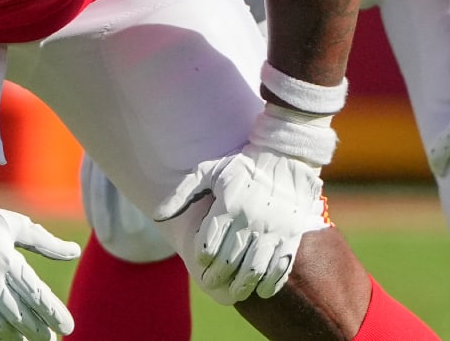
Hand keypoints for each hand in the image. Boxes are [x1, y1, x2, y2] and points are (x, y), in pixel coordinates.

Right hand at [0, 160, 80, 340]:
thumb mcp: (14, 225)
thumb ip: (46, 243)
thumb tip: (75, 251)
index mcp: (6, 261)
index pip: (36, 295)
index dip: (53, 313)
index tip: (68, 326)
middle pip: (22, 317)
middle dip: (40, 331)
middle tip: (53, 338)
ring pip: (2, 329)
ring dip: (19, 339)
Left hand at [154, 105, 333, 302]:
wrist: (285, 158)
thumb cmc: (242, 166)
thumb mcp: (209, 171)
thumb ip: (182, 193)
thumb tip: (157, 215)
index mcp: (228, 204)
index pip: (209, 244)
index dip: (202, 258)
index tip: (201, 262)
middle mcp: (251, 219)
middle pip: (229, 261)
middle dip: (217, 276)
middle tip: (211, 282)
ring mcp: (274, 230)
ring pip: (254, 269)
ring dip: (242, 285)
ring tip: (234, 290)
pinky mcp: (292, 236)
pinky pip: (281, 268)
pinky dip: (270, 284)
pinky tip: (261, 289)